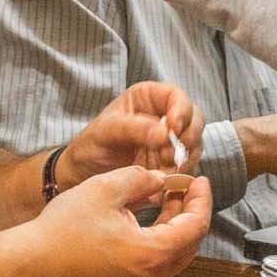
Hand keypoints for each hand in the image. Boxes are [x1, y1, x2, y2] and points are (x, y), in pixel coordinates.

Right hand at [29, 166, 212, 276]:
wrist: (29, 268)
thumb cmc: (61, 231)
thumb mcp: (105, 189)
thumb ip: (140, 180)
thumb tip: (158, 181)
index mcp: (152, 254)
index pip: (196, 226)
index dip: (201, 198)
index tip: (198, 179)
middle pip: (189, 244)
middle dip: (191, 212)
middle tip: (184, 187)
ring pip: (171, 256)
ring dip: (173, 227)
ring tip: (164, 199)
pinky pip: (151, 265)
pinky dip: (156, 241)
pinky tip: (141, 220)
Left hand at [60, 82, 204, 184]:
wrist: (82, 176)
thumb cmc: (91, 146)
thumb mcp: (106, 132)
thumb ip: (133, 128)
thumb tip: (163, 133)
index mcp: (148, 99)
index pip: (176, 96)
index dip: (182, 110)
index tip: (175, 128)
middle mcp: (164, 118)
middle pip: (194, 120)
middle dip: (189, 137)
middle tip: (176, 153)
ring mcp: (170, 143)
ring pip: (194, 146)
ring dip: (185, 159)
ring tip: (165, 169)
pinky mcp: (170, 165)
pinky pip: (186, 168)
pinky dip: (179, 176)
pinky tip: (163, 181)